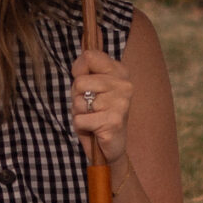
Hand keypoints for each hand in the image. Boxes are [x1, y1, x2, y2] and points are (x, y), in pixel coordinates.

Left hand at [68, 49, 130, 165]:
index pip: (89, 56)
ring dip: (80, 113)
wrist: (111, 146)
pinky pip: (80, 120)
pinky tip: (94, 129)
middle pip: (80, 82)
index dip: (78, 70)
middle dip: (77, 97)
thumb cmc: (97, 114)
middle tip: (90, 107)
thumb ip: (85, 72)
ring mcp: (121, 103)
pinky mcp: (113, 121)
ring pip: (79, 102)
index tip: (85, 84)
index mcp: (120, 71)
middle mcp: (124, 85)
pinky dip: (81, 126)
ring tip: (92, 117)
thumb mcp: (90, 88)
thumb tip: (79, 64)